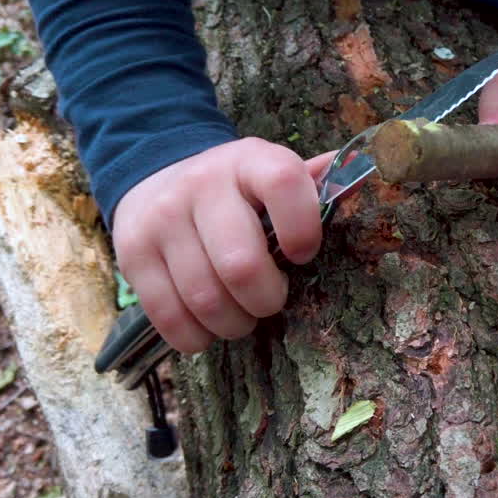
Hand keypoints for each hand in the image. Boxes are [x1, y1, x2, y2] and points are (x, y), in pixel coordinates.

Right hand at [112, 139, 334, 353]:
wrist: (154, 174)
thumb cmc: (233, 189)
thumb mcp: (269, 172)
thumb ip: (312, 182)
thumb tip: (364, 172)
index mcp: (250, 161)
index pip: (284, 183)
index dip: (303, 229)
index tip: (302, 255)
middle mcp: (203, 185)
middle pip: (241, 264)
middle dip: (266, 299)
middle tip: (270, 300)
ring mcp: (163, 219)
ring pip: (205, 298)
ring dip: (233, 323)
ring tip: (241, 316)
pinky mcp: (133, 254)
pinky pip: (169, 316)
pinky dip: (196, 337)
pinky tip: (207, 327)